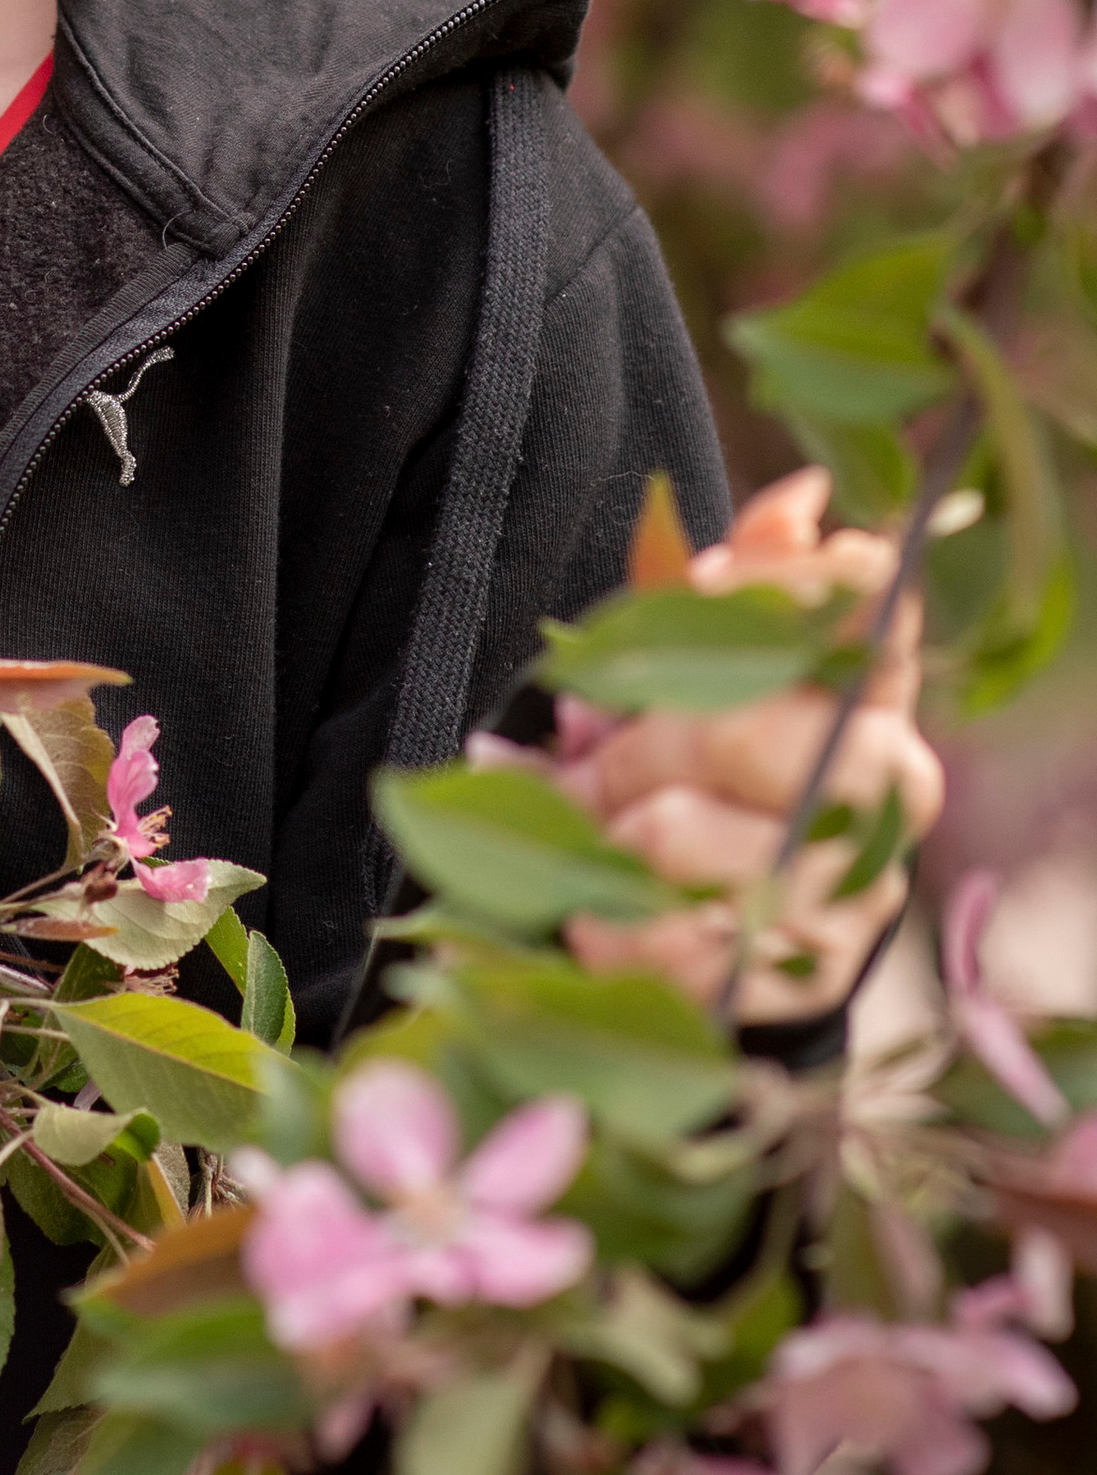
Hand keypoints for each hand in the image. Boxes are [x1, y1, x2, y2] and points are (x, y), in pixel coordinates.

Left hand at [562, 466, 944, 1024]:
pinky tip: (592, 912)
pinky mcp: (808, 978)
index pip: (871, 609)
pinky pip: (675, 949)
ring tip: (586, 826)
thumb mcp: (723, 656)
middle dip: (634, 741)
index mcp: (874, 689)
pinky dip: (608, 929)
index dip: (773, 584)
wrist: (749, 915)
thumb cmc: (720, 755)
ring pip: (683, 841)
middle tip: (586, 750)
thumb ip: (750, 576)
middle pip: (741, 733)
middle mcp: (888, 784)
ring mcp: (855, 888)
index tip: (698, 581)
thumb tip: (802, 496)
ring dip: (602, 832)